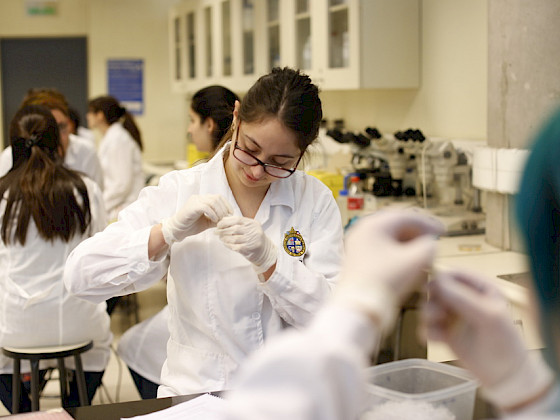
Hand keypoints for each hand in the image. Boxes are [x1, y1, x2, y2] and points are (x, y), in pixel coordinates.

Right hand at [161, 194, 232, 243]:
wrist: (177, 230)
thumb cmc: (191, 226)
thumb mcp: (208, 222)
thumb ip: (217, 219)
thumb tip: (229, 219)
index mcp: (203, 199)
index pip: (219, 197)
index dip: (227, 205)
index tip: (230, 214)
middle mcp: (199, 198)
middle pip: (217, 198)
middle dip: (224, 209)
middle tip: (226, 219)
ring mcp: (195, 201)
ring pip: (213, 201)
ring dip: (219, 211)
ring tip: (220, 220)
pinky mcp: (192, 207)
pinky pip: (206, 207)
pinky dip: (213, 214)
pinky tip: (214, 220)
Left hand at [216, 216, 275, 273]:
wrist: (265, 251)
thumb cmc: (254, 237)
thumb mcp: (249, 227)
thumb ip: (238, 223)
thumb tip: (223, 219)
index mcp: (252, 223)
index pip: (237, 220)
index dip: (226, 222)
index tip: (219, 224)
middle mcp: (253, 231)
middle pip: (234, 229)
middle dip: (222, 230)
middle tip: (216, 232)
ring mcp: (251, 240)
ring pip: (233, 239)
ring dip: (224, 238)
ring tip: (220, 238)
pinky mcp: (248, 249)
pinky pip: (234, 247)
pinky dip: (228, 245)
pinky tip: (225, 243)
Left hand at [333, 208, 443, 331]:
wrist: (359, 306)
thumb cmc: (384, 282)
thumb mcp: (415, 261)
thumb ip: (429, 247)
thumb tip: (430, 244)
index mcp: (374, 225)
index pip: (406, 216)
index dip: (428, 223)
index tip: (443, 231)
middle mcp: (363, 231)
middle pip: (396, 225)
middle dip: (418, 232)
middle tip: (433, 240)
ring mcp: (358, 245)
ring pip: (389, 237)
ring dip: (409, 243)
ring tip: (424, 253)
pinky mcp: (358, 259)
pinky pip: (382, 248)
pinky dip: (398, 252)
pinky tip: (409, 262)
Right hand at [424, 270, 552, 409]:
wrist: (505, 376)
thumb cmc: (503, 341)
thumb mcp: (487, 315)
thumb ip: (462, 297)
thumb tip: (437, 280)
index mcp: (480, 288)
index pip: (454, 274)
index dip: (441, 279)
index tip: (432, 290)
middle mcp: (464, 299)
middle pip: (436, 289)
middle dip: (432, 300)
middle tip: (438, 314)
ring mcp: (454, 316)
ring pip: (428, 306)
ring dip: (428, 315)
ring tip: (437, 327)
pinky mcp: (445, 332)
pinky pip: (427, 326)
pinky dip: (427, 331)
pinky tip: (435, 340)